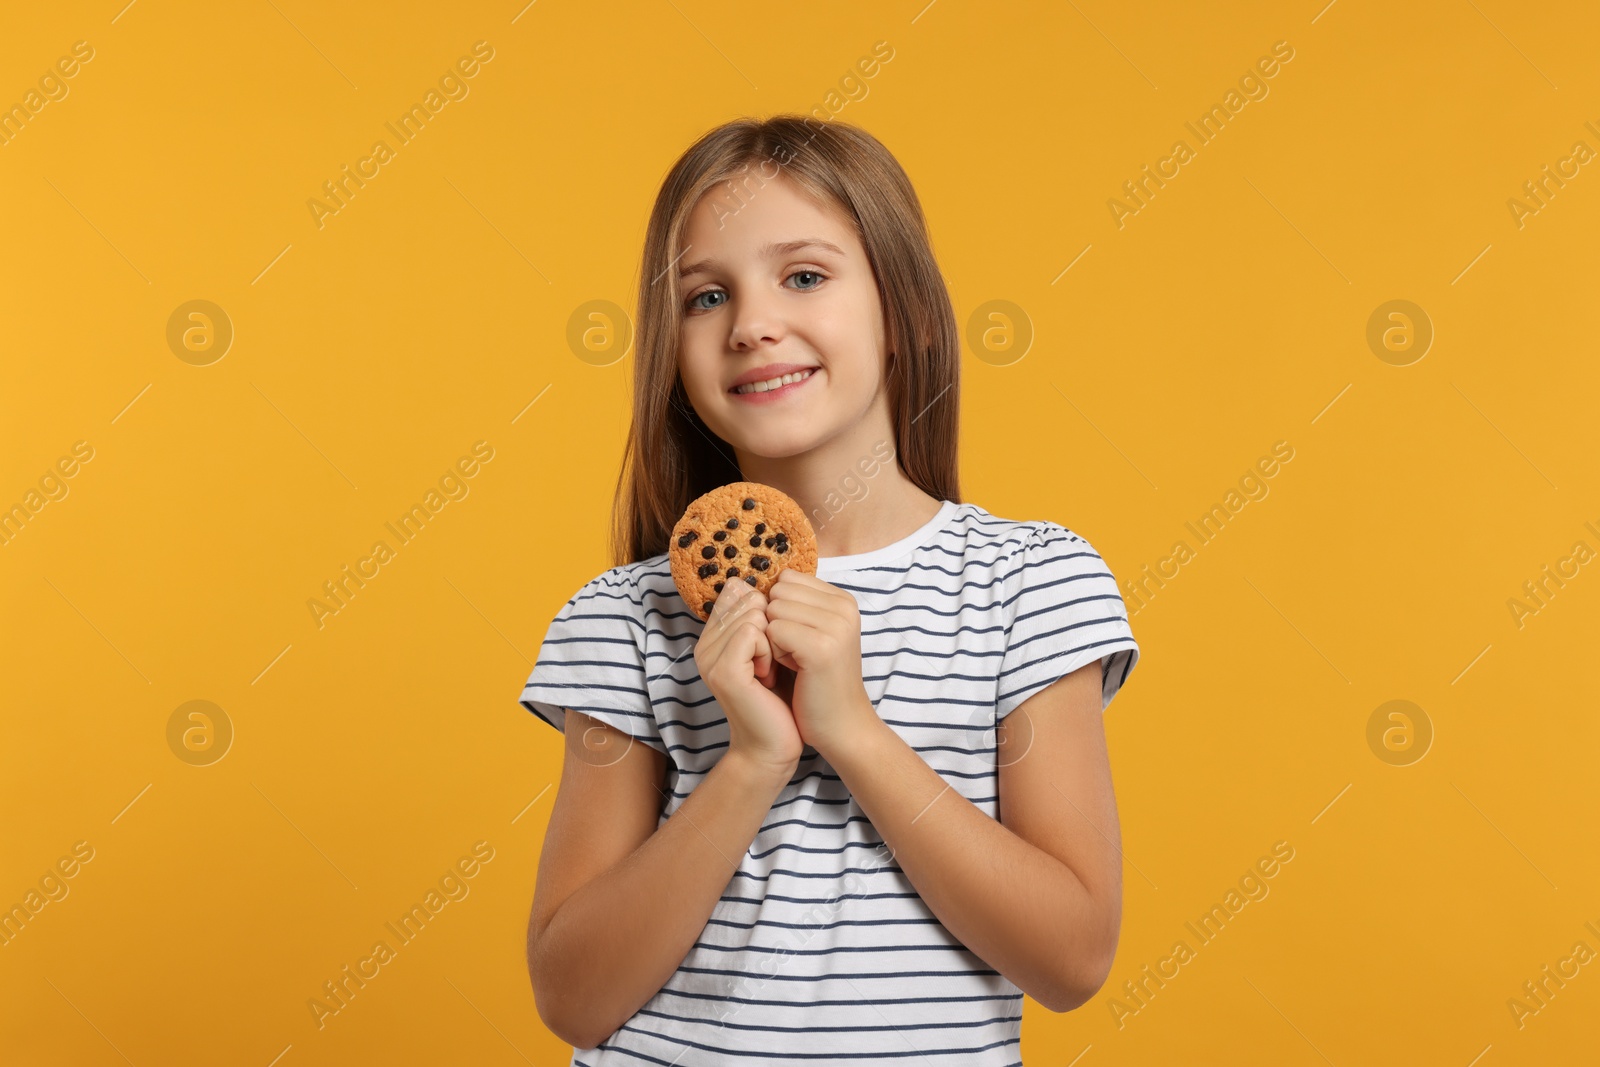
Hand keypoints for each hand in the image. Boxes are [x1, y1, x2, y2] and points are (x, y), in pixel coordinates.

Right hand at [694, 580, 801, 774]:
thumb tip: (763, 580)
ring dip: (774, 641)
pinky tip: (767, 676)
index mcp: (713, 637)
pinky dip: (770, 651)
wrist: (774, 745)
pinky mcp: (723, 670)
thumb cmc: (779, 698)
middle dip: (773, 626)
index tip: (772, 648)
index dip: (767, 613)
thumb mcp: (771, 648)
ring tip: (769, 671)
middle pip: (748, 599)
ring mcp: (710, 657)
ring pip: (752, 614)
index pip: (739, 592)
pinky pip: (752, 632)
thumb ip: (762, 617)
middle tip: (772, 663)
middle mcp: (704, 645)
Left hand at [763, 569, 881, 759]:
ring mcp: (836, 625)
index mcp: (843, 599)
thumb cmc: (818, 682)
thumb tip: (756, 581)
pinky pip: (773, 631)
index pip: (787, 579)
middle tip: (796, 654)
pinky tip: (796, 671)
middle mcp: (844, 606)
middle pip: (778, 593)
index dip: (780, 610)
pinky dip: (775, 654)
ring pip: (773, 610)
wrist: (841, 726)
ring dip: (774, 640)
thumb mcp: (812, 632)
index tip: (798, 640)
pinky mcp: (821, 647)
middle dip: (775, 623)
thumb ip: (795, 603)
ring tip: (797, 663)